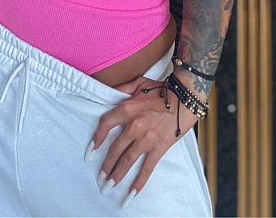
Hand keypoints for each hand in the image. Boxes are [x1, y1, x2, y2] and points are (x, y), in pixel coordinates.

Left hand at [86, 75, 197, 203]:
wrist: (185, 99)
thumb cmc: (162, 90)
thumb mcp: (139, 84)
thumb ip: (122, 89)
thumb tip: (110, 91)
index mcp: (127, 109)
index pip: (105, 124)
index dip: (96, 138)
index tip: (91, 150)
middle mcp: (134, 126)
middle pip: (115, 148)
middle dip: (106, 165)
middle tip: (100, 177)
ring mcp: (146, 139)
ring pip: (127, 160)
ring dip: (117, 174)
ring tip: (109, 185)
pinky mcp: (159, 148)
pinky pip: (147, 168)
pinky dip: (139, 181)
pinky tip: (132, 192)